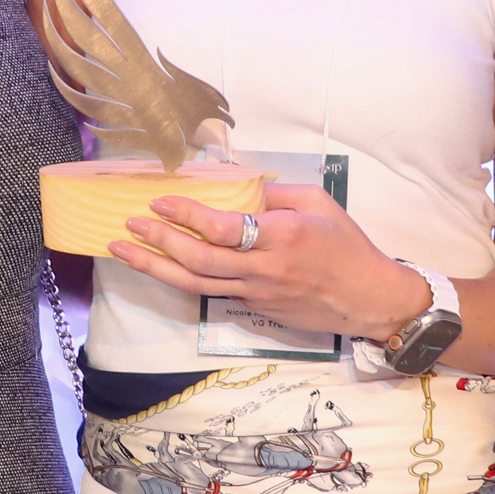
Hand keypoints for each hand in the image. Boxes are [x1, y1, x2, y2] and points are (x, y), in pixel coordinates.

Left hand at [113, 184, 429, 338]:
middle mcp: (264, 268)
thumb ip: (275, 193)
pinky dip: (183, 279)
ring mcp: (257, 293)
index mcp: (282, 236)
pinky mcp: (256, 309)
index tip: (159, 202)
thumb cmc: (348, 246)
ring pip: (196, 284)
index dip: (186, 216)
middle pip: (198, 260)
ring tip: (125, 252)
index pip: (223, 228)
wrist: (369, 299)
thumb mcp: (318, 203)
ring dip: (155, 268)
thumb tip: (237, 183)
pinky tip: (162, 266)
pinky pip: (213, 292)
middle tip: (128, 226)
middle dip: (157, 242)